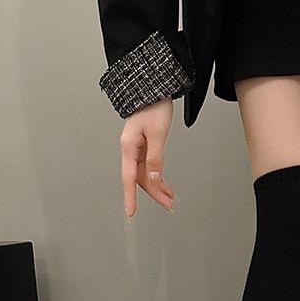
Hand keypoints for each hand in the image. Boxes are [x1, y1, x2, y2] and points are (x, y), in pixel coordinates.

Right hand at [120, 97, 176, 220]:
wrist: (154, 87)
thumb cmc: (153, 106)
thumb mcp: (157, 134)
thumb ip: (155, 158)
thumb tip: (154, 179)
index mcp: (129, 147)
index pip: (129, 178)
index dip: (130, 197)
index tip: (130, 213)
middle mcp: (130, 150)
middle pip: (140, 179)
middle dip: (154, 194)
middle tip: (168, 205)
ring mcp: (137, 148)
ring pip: (146, 174)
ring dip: (158, 187)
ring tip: (170, 198)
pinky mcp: (144, 146)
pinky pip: (150, 166)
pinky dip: (158, 176)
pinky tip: (166, 185)